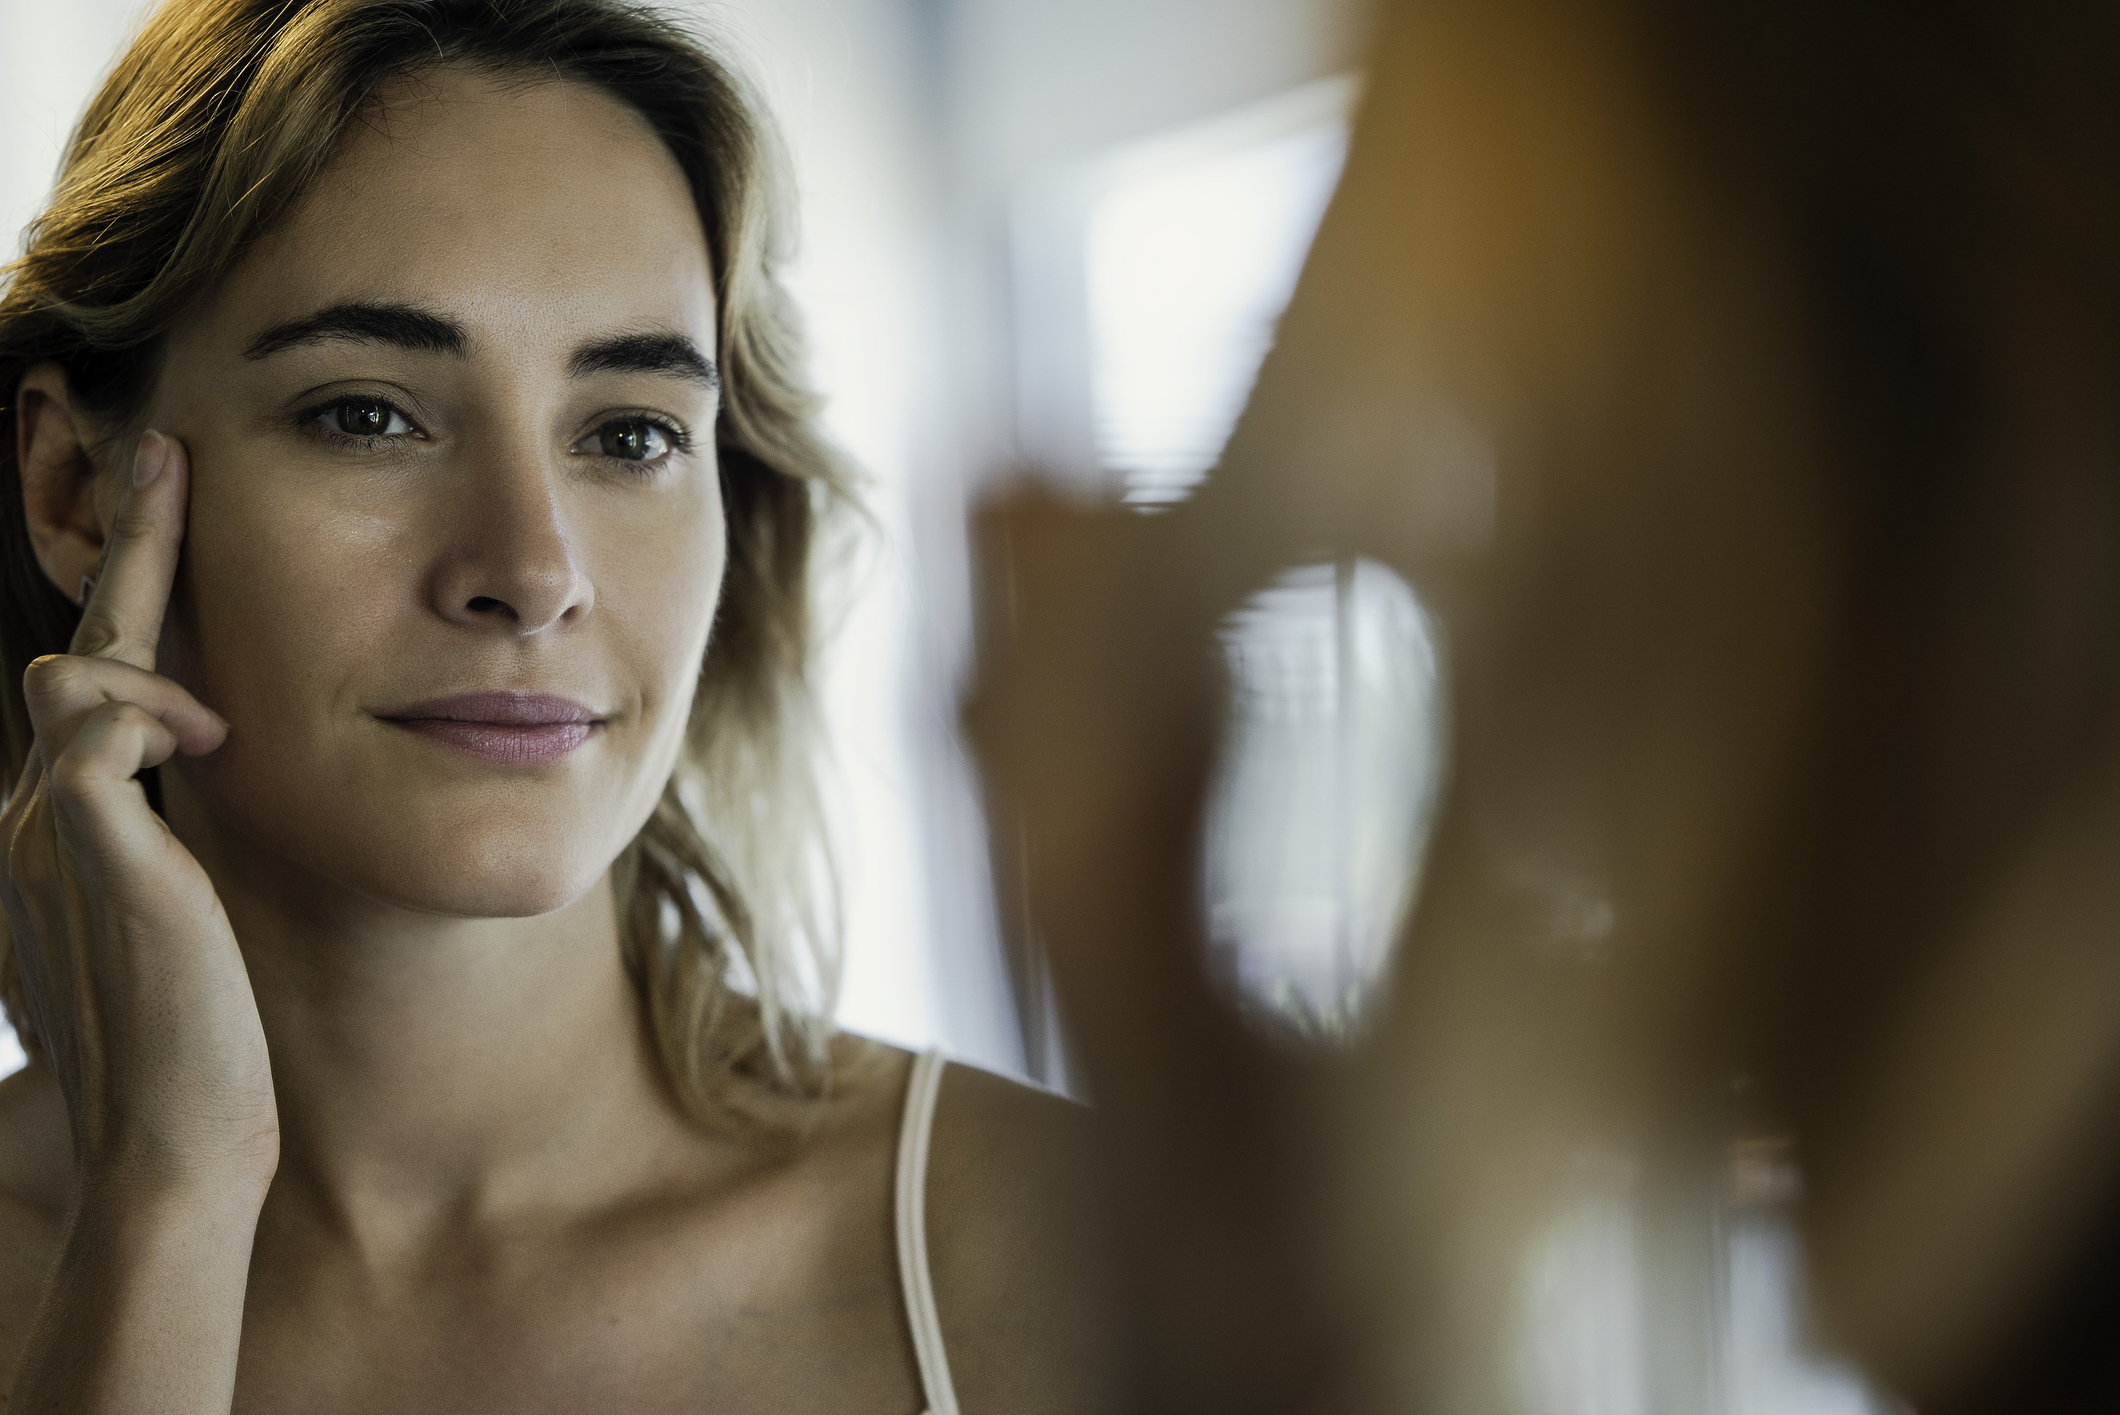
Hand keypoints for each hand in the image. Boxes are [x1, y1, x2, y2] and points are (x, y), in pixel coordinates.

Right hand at [1, 430, 274, 1198]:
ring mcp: (39, 827)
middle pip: (79, 648)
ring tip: (218, 729)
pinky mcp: (78, 842)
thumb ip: (169, 828)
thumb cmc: (202, 1031)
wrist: (176, 1131)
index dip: (126, 591)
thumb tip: (202, 746)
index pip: (91, 681)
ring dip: (156, 659)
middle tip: (168, 453)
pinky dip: (157, 714)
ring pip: (80, 674)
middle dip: (127, 548)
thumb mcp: (183, 909)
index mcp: (59, 826)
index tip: (166, 498)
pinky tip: (209, 743)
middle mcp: (29, 814)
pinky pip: (100, 725)